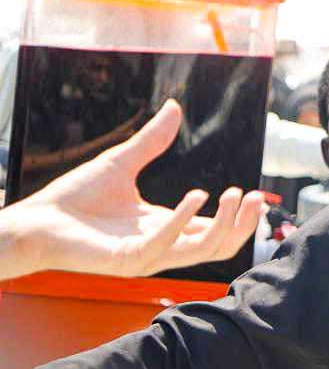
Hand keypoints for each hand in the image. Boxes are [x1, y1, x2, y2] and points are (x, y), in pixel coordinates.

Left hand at [0, 99, 264, 280]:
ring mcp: (146, 257)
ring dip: (223, 224)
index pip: (213, 231)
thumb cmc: (73, 197)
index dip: (237, 216)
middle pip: (217, 247)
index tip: (253, 193)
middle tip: (254, 197)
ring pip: (201, 251)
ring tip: (232, 194)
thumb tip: (174, 107)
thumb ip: (153, 141)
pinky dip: (185, 222)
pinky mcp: (127, 260)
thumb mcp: (122, 162)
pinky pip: (165, 246)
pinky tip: (197, 197)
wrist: (35, 219)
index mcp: (164, 228)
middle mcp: (161, 246)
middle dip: (242, 225)